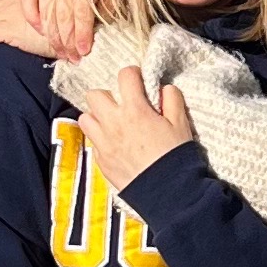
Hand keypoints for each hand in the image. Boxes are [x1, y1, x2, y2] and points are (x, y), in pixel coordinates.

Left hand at [75, 68, 193, 192]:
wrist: (167, 192)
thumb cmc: (175, 157)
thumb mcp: (181, 124)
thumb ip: (172, 100)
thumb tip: (165, 89)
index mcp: (135, 110)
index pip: (125, 76)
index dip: (132, 74)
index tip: (138, 81)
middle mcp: (114, 123)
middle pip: (94, 95)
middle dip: (108, 95)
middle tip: (121, 104)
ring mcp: (104, 143)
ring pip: (85, 118)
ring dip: (97, 117)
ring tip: (112, 123)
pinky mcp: (101, 160)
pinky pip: (93, 142)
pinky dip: (101, 139)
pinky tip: (116, 144)